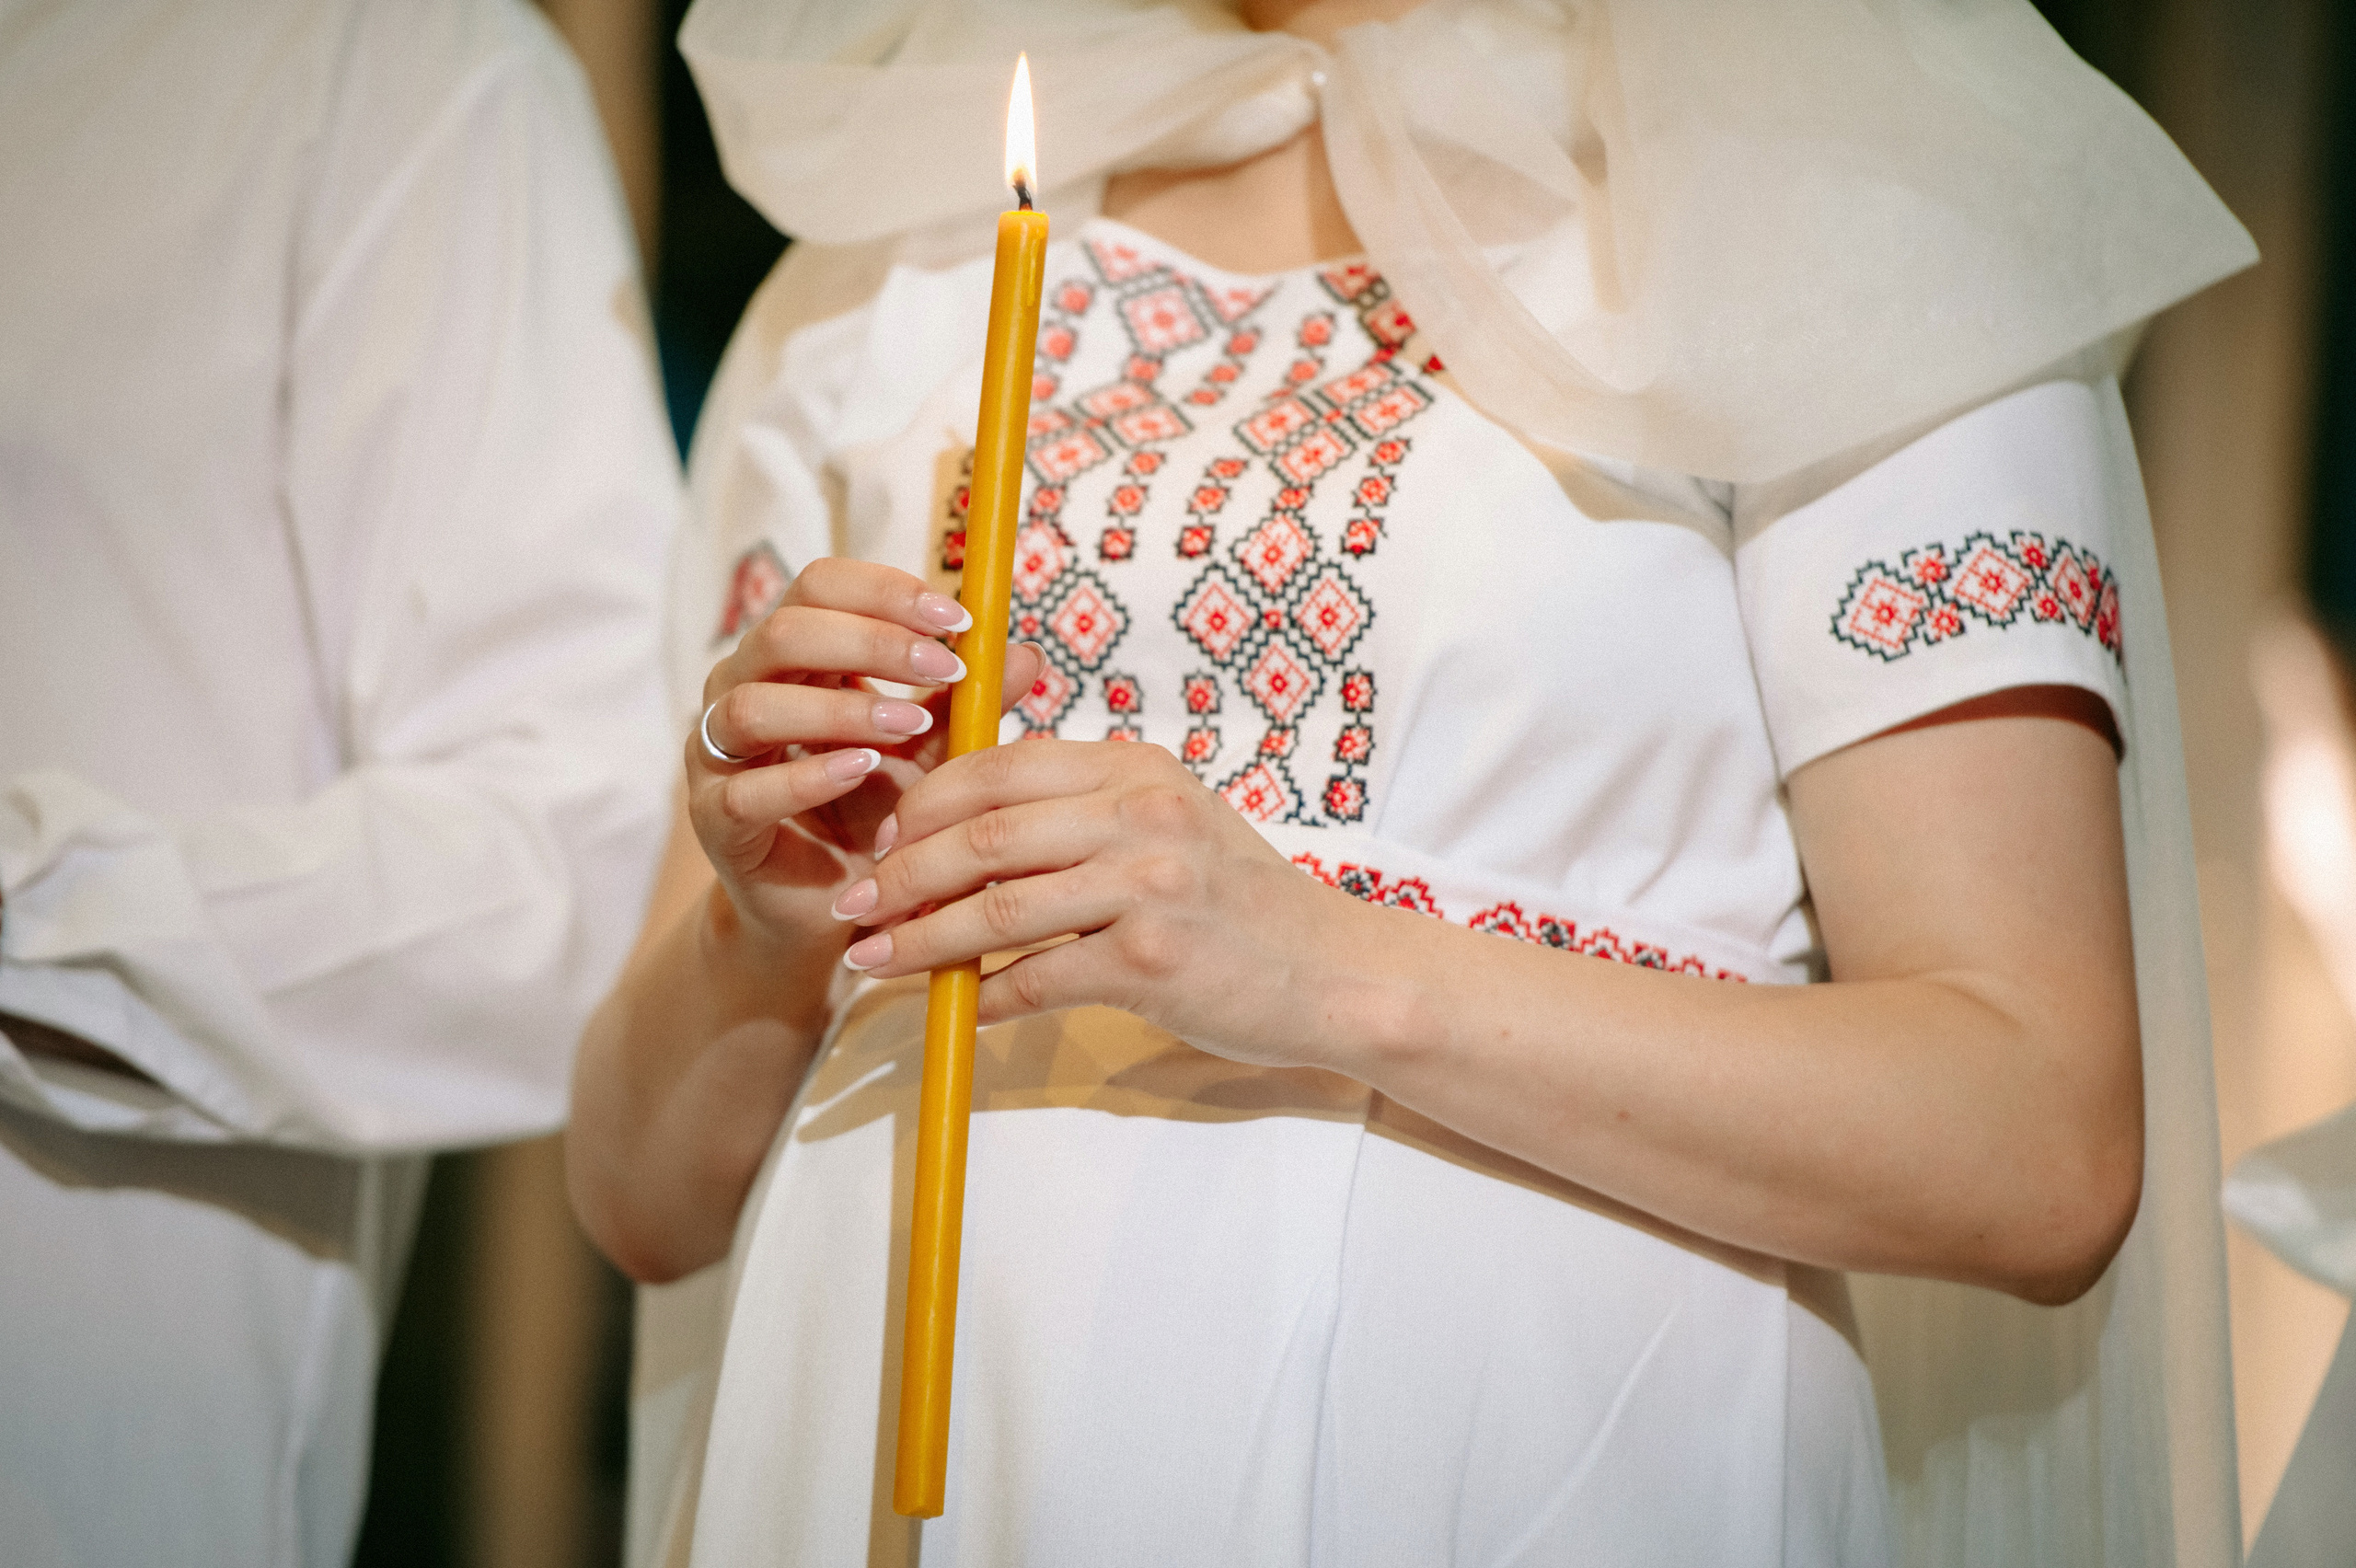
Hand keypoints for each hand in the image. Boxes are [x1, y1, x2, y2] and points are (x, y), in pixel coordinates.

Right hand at [690, 558, 1042, 958]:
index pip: (819, 588)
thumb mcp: (933, 750)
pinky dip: (807, 779)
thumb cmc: (879, 812)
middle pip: (783, 631)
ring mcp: (718, 755)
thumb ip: (968, 702)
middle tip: (944, 667)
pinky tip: (862, 772)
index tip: (958, 620)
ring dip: (839, 710)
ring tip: (908, 726)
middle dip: (871, 641)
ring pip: (753, 706)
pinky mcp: (714, 820)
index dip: (885, 591)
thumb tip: (1028, 652)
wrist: (840, 907)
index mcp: (792, 657)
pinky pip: (746, 791)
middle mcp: (742, 690)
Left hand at [827, 738, 1380, 1066]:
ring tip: (872, 960)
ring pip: (996, 908)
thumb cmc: (1240, 903)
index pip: (997, 767)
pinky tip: (959, 1009)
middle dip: (900, 872)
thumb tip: (970, 828)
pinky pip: (1037, 978)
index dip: (923, 803)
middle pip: (983, 833)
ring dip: (919, 939)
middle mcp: (1140, 813)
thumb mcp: (1171, 821)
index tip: (881, 839)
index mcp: (1133, 767)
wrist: (1336, 972)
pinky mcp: (1150, 961)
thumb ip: (1085, 810)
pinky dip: (986, 997)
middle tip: (855, 904)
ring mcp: (1148, 885)